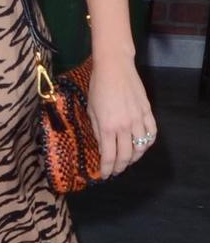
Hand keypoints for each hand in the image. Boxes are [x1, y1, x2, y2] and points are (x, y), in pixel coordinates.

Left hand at [86, 55, 154, 178]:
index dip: (107, 168)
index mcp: (107, 127)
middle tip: (115, 170)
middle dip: (120, 166)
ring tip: (128, 160)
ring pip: (141, 147)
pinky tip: (142, 146)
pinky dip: (148, 143)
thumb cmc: (98, 87)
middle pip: (126, 155)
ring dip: (135, 157)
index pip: (109, 156)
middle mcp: (124, 126)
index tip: (105, 175)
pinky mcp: (147, 112)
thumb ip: (97, 130)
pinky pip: (152, 133)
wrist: (114, 68)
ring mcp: (138, 119)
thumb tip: (101, 146)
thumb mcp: (91, 110)